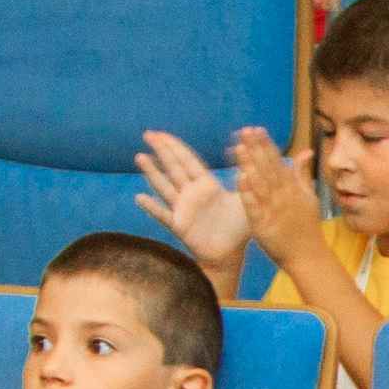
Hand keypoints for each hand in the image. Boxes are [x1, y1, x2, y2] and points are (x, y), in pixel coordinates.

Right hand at [133, 124, 257, 286]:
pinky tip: (139, 198)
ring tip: (139, 156)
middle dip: (161, 151)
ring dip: (152, 172)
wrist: (231, 255)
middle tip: (147, 134)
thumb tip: (248, 154)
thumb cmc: (238, 228)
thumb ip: (245, 178)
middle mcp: (191, 194)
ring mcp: (183, 209)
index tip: (161, 134)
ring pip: (164, 186)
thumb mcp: (245, 199)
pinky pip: (163, 215)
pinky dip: (152, 207)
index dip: (175, 146)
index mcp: (206, 185)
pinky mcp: (180, 226)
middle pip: (173, 168)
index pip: (187, 160)